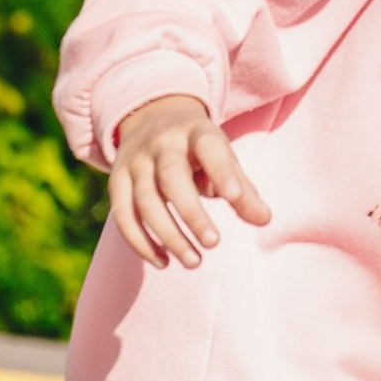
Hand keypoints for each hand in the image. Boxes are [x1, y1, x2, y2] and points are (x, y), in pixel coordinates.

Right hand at [109, 95, 273, 270]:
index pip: (209, 147)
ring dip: (169, 236)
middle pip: (171, 177)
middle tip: (214, 243)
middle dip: (192, 212)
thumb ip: (243, 190)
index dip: (222, 171)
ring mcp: (135, 162)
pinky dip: (141, 243)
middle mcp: (161, 144)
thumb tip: (264, 220)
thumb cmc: (198, 149)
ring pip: (145, 201)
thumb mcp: (222, 157)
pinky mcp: (116, 181)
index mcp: (195, 132)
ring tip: (194, 261)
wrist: (149, 118)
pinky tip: (164, 262)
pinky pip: (123, 216)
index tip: (234, 197)